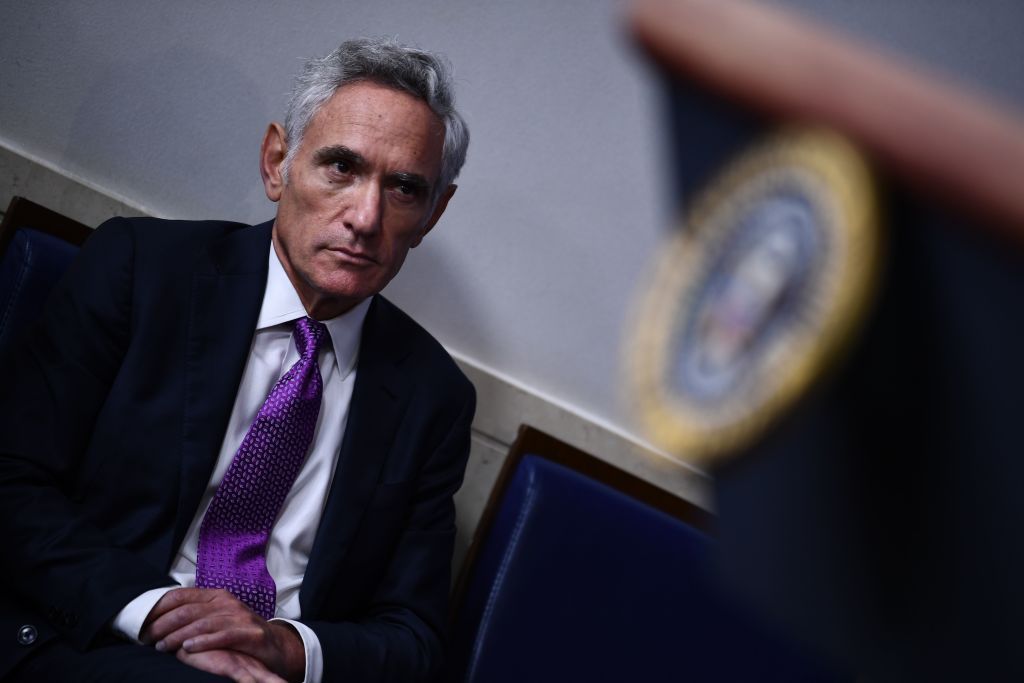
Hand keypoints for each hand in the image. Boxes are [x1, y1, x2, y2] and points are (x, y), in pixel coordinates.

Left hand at [141, 588, 304, 681]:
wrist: (275, 646)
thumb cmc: (239, 634)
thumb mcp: (217, 620)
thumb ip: (195, 616)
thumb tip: (160, 621)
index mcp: (215, 596)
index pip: (181, 595)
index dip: (158, 607)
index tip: (140, 622)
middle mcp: (226, 603)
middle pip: (188, 610)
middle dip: (163, 624)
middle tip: (146, 638)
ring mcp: (240, 617)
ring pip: (202, 623)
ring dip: (178, 635)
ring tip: (162, 647)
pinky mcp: (250, 634)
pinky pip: (223, 636)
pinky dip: (204, 642)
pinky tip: (188, 648)